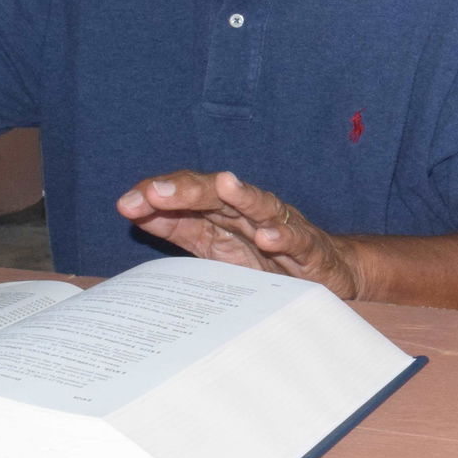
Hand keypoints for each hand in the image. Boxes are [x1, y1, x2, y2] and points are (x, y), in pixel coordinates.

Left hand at [116, 170, 361, 298]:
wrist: (330, 272)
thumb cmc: (267, 258)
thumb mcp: (217, 246)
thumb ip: (180, 229)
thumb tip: (136, 212)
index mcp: (223, 214)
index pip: (188, 196)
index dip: (160, 195)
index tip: (127, 204)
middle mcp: (250, 215)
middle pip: (218, 196)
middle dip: (188, 191)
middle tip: (156, 192)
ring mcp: (282, 228)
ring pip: (260, 207)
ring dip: (241, 196)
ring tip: (221, 185)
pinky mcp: (308, 250)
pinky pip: (295, 241)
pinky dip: (282, 236)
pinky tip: (267, 235)